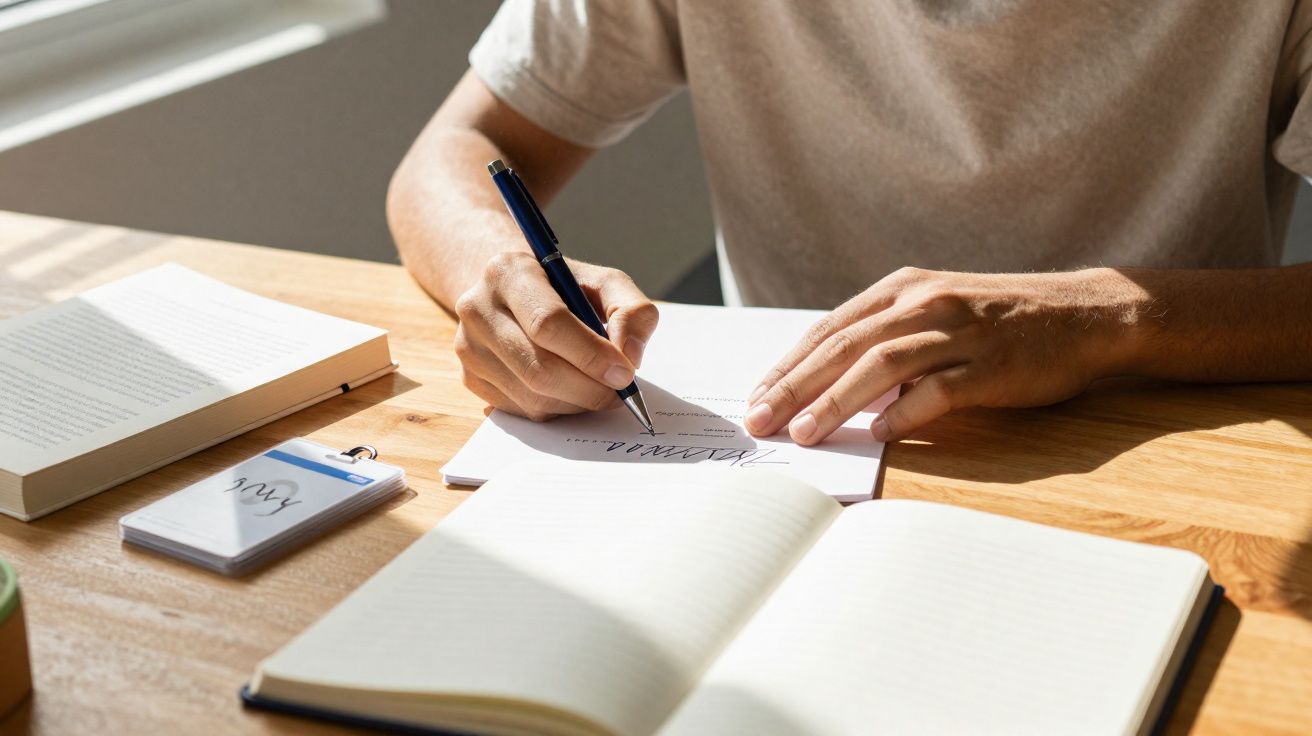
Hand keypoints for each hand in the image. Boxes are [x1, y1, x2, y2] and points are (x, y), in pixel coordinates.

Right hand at [452, 252, 657, 420]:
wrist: (512, 292)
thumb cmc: (563, 288)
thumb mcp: (604, 282)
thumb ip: (632, 310)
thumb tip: (630, 356)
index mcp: (508, 272)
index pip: (547, 323)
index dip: (591, 354)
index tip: (624, 373)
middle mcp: (478, 308)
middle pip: (539, 368)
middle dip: (590, 388)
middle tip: (620, 391)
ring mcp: (468, 347)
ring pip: (532, 396)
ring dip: (577, 402)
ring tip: (599, 387)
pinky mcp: (470, 378)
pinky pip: (522, 410)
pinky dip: (558, 409)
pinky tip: (570, 389)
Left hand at [744, 267, 1148, 443]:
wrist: (1085, 313)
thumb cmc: (1000, 321)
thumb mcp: (935, 310)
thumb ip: (885, 337)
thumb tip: (826, 382)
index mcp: (903, 288)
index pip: (829, 329)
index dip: (787, 365)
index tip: (755, 396)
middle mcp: (925, 302)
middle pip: (844, 345)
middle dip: (794, 385)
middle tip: (759, 420)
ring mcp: (959, 332)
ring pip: (882, 364)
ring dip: (836, 400)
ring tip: (803, 432)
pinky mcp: (992, 365)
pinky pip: (939, 390)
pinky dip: (905, 412)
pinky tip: (878, 434)